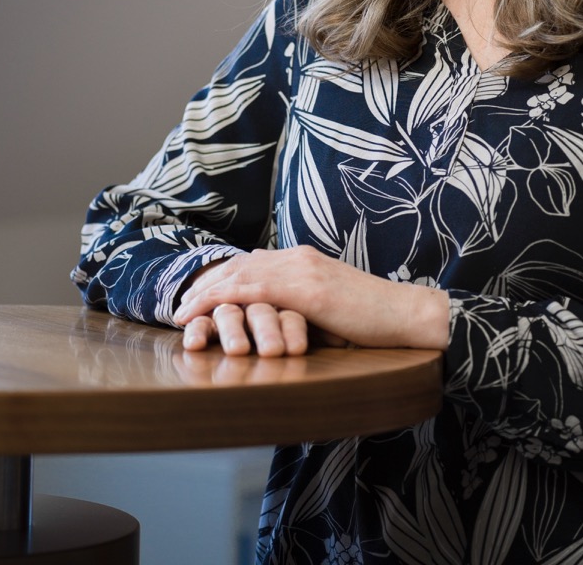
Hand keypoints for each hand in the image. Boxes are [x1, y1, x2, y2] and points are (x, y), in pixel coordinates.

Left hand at [172, 246, 449, 356]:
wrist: (404, 315)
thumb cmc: (371, 321)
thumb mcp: (328, 310)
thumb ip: (300, 309)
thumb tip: (277, 325)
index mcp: (305, 260)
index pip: (252, 263)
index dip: (222, 278)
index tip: (198, 295)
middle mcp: (298, 258)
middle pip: (238, 265)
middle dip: (205, 284)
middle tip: (178, 304)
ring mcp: (302, 270)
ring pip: (239, 275)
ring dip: (204, 293)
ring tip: (179, 311)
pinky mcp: (306, 289)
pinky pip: (252, 291)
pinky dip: (220, 300)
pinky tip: (200, 313)